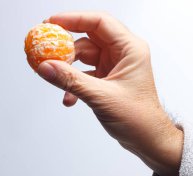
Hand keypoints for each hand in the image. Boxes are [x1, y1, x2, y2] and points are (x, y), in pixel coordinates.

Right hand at [38, 12, 182, 175]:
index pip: (99, 22)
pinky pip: (85, 74)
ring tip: (55, 78)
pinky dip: (74, 84)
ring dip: (68, 70)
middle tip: (45, 50)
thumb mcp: (102, 97)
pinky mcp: (108, 80)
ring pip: (84, 58)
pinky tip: (69, 98)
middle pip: (88, 38)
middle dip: (66, 47)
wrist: (148, 140)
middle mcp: (123, 54)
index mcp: (130, 49)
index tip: (51, 22)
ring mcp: (115, 67)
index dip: (74, 19)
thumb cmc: (138, 118)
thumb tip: (45, 66)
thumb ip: (71, 80)